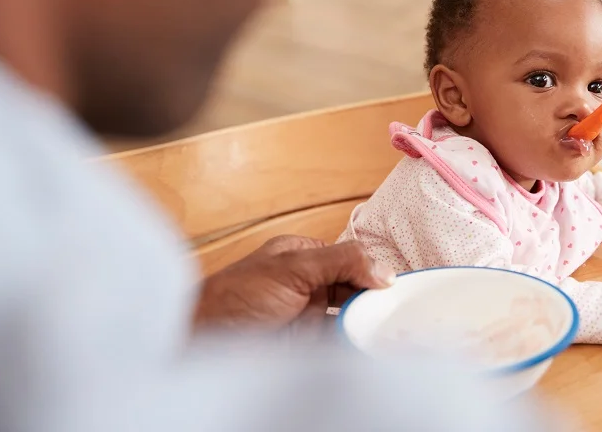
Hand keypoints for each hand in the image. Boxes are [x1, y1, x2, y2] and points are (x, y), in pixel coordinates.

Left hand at [195, 235, 395, 330]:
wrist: (203, 343)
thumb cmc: (234, 297)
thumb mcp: (292, 267)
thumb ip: (341, 261)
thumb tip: (383, 270)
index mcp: (301, 255)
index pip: (349, 258)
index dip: (373, 270)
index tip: (395, 285)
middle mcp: (306, 284)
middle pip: (353, 288)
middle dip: (374, 298)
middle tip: (398, 310)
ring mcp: (307, 316)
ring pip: (349, 317)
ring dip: (367, 322)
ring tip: (391, 328)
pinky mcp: (305, 345)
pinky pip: (338, 343)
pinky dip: (355, 344)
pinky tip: (371, 345)